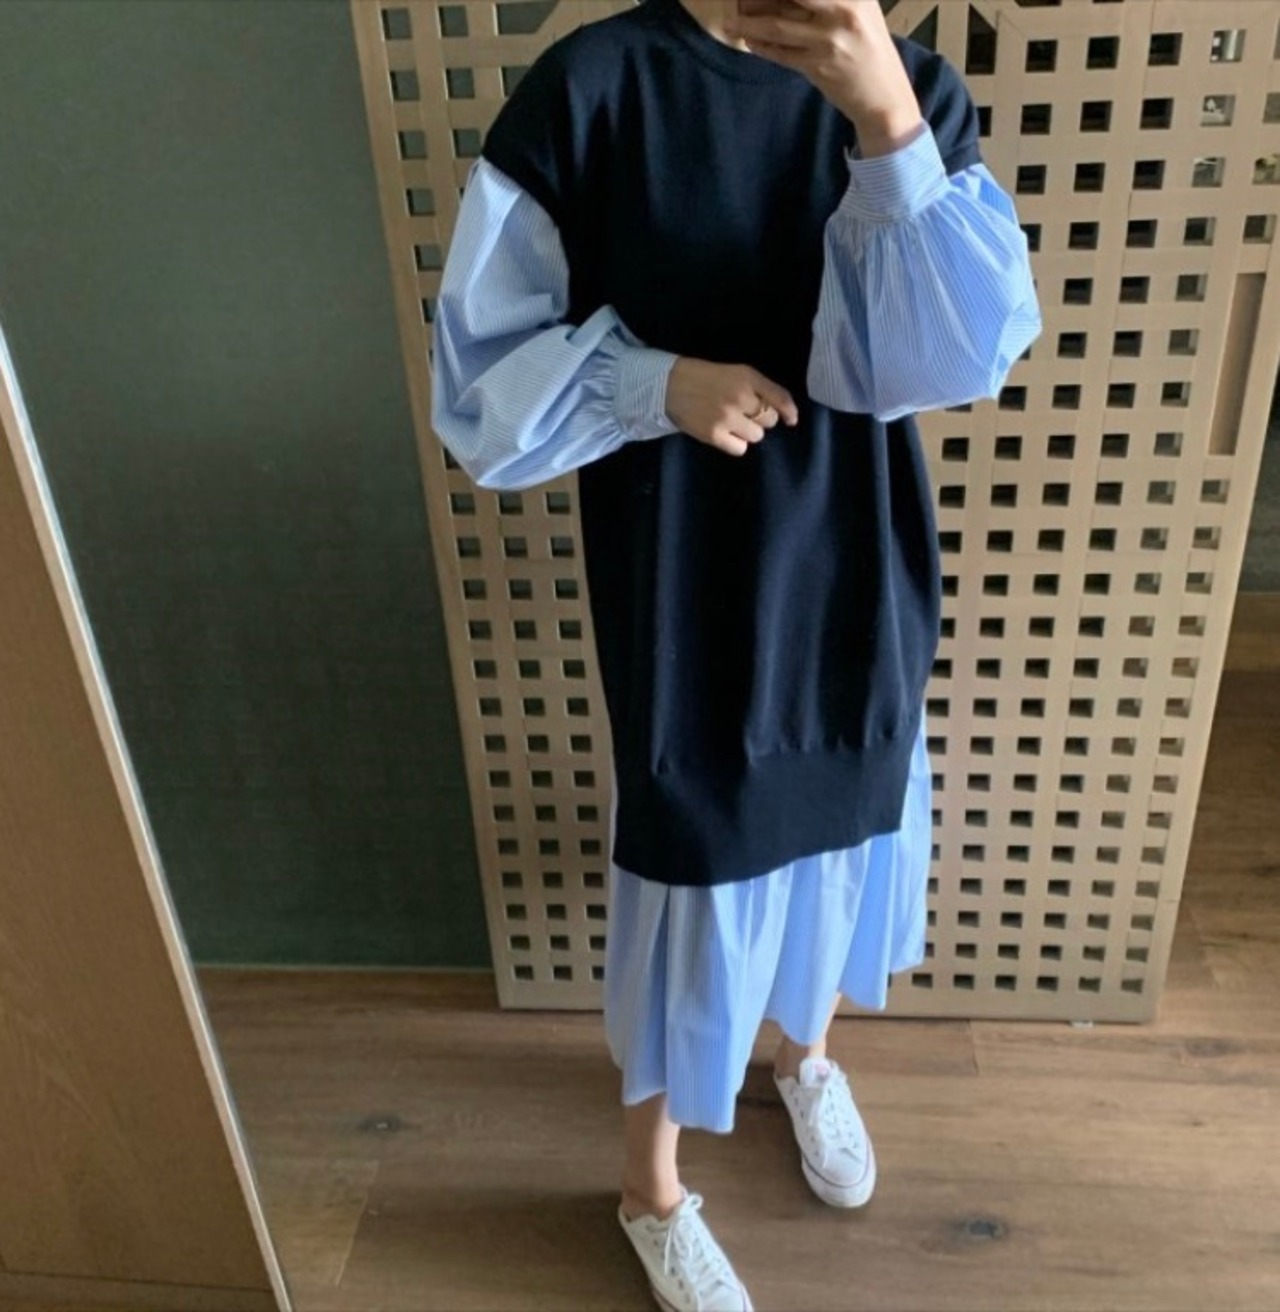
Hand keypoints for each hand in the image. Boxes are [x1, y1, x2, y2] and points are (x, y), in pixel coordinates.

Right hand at [665, 358, 799, 456]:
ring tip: (733, 423)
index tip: (791, 420)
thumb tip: (784, 414)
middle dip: (761, 419)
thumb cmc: (706, 378)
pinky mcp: (714, 435)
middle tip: (745, 414)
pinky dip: (736, 443)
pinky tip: (725, 433)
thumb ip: (759, 388)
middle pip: (769, 420)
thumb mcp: (736, 373)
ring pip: (756, 436)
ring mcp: (727, 417)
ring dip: (748, 432)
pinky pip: (740, 448)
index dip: (789, 411)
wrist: (670, 385)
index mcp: (747, 377)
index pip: (780, 397)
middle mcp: (740, 397)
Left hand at [726, 0, 922, 154]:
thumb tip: (787, 0)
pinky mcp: (817, 66)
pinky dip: (762, 46)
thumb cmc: (869, 49)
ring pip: (778, 26)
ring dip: (750, 23)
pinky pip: (781, 53)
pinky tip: (749, 40)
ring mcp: (829, 40)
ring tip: (731, 20)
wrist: (884, 96)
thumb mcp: (860, 10)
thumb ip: (828, 0)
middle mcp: (843, 11)